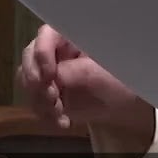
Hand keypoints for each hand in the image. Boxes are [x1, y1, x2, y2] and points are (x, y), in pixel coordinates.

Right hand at [18, 25, 153, 145]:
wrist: (129, 105)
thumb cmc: (123, 80)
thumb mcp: (101, 75)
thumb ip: (75, 71)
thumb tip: (54, 75)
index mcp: (72, 37)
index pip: (46, 35)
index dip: (41, 53)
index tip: (49, 76)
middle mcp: (58, 50)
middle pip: (30, 58)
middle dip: (36, 81)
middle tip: (52, 97)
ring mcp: (51, 71)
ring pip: (28, 81)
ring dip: (39, 100)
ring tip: (60, 113)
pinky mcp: (50, 92)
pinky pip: (35, 101)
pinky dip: (45, 114)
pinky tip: (63, 122)